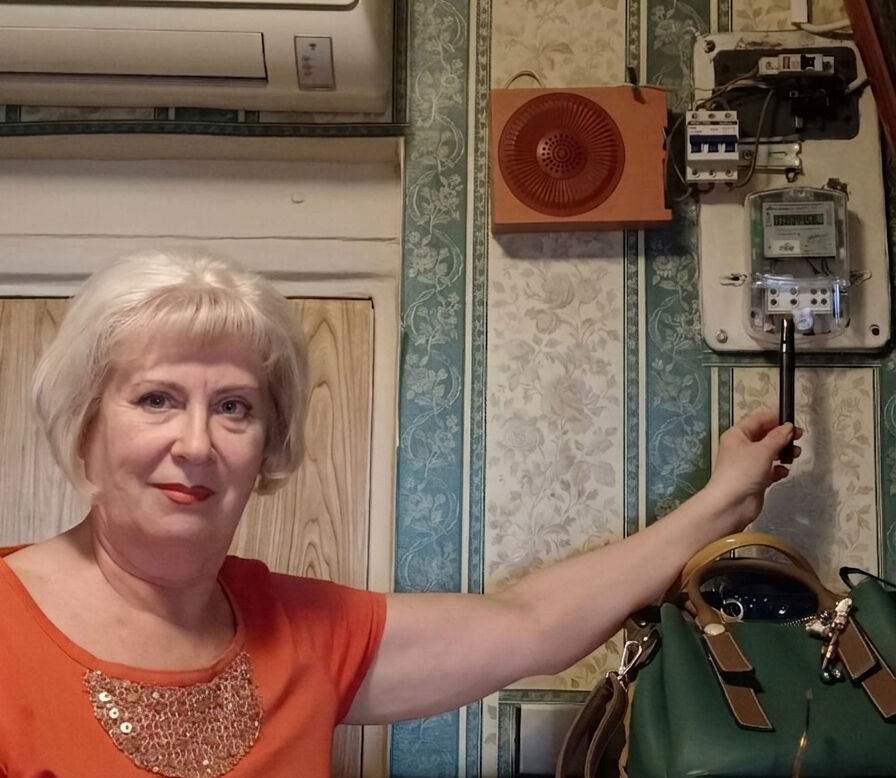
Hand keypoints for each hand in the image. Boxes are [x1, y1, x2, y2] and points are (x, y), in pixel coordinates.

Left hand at [704, 410, 800, 532]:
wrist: (732, 504)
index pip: (757, 420)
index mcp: (737, 435)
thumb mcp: (763, 450)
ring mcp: (747, 464)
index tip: (791, 420)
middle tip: (798, 437)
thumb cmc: (742, 473)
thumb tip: (787, 427)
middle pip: (764, 436)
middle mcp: (740, 448)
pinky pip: (770, 470)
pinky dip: (778, 470)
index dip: (774, 419)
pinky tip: (783, 471)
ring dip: (782, 453)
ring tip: (794, 455)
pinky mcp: (754, 479)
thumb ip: (778, 437)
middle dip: (782, 437)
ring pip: (769, 453)